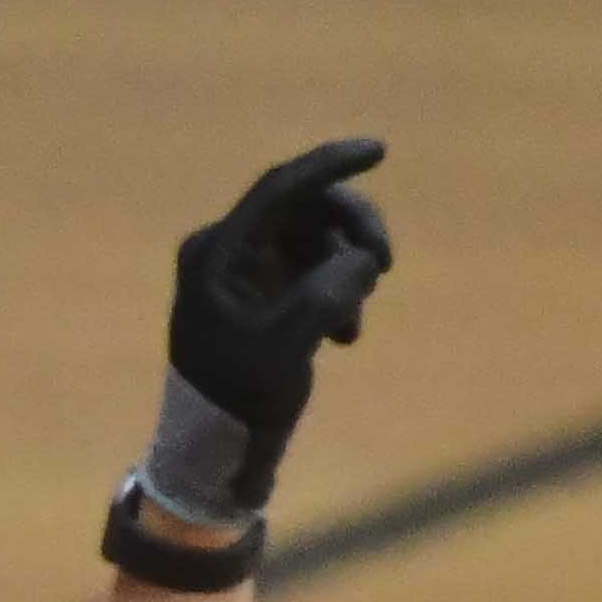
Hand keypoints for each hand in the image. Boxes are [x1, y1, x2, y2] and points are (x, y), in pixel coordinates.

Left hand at [148, 137, 394, 518]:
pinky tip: (344, 337)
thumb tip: (360, 258)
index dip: (330, 164)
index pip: (280, 188)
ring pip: (316, 242)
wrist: (214, 451)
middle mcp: (226, 252)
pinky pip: (312, 272)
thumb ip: (326, 293)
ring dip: (348, 272)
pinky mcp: (262, 297)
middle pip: (305, 210)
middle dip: (352, 232)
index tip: (379, 150)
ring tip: (354, 324)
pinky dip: (338, 295)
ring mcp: (243, 274)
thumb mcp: (288, 345)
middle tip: (386, 264)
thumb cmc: (240, 400)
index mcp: (217, 253)